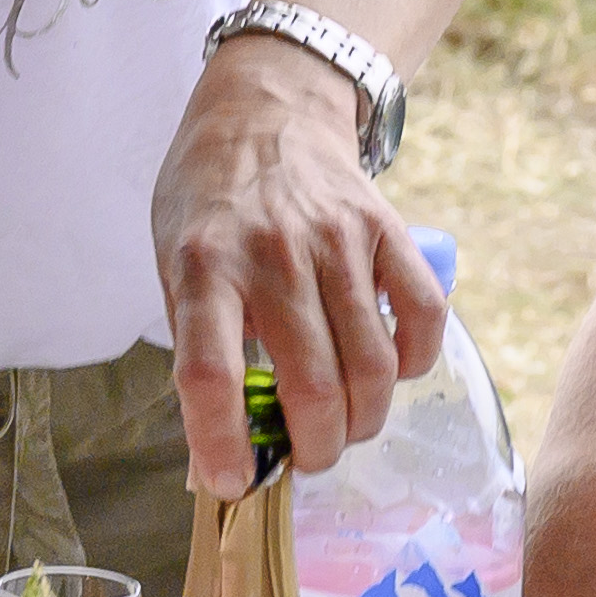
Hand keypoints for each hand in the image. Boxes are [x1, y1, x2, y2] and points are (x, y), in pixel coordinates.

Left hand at [157, 37, 442, 493]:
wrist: (266, 112)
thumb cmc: (210, 205)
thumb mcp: (172, 267)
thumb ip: (197, 355)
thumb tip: (216, 466)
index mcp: (203, 268)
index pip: (210, 373)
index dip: (221, 444)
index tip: (233, 483)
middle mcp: (272, 255)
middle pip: (313, 386)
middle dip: (314, 449)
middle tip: (306, 456)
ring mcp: (337, 241)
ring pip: (373, 368)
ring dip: (364, 421)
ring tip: (345, 426)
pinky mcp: (388, 232)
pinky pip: (422, 320)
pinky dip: (413, 366)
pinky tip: (389, 372)